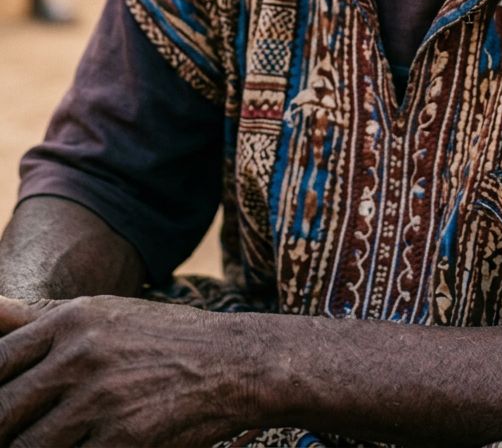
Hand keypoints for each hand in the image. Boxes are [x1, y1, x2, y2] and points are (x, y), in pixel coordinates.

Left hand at [0, 294, 257, 445]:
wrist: (232, 363)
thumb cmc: (161, 338)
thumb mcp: (100, 314)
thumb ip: (37, 318)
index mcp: (71, 321)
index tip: (3, 406)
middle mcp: (80, 356)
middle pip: (3, 412)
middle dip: (3, 429)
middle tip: (13, 433)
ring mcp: (100, 401)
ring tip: (46, 442)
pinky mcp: (122, 441)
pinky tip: (82, 446)